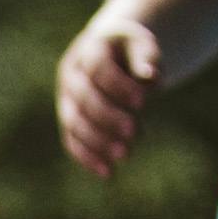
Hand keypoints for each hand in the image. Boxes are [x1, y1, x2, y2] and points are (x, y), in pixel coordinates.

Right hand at [59, 14, 162, 174]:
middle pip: (84, 98)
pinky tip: (107, 173)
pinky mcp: (69, 119)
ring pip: (74, 123)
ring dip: (98, 141)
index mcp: (90, 49)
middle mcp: (72, 74)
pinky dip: (88, 158)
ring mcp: (66, 98)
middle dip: (108, 117)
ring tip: (125, 154)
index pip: (98, 69)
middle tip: (135, 132)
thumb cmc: (132, 50)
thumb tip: (151, 77)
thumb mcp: (142, 45)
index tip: (143, 102)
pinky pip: (71, 141)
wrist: (111, 52)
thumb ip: (146, 58)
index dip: (119, 86)